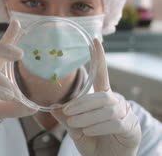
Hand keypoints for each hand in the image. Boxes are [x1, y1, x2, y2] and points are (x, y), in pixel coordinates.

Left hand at [51, 39, 141, 155]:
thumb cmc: (93, 143)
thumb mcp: (76, 130)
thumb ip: (66, 119)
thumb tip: (52, 106)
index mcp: (103, 99)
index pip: (102, 75)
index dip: (99, 58)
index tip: (95, 41)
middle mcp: (116, 103)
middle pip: (100, 96)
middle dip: (82, 103)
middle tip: (66, 112)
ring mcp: (126, 115)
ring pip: (106, 109)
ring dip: (87, 116)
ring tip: (74, 124)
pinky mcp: (131, 127)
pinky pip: (114, 123)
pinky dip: (98, 127)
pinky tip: (88, 131)